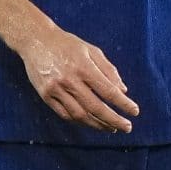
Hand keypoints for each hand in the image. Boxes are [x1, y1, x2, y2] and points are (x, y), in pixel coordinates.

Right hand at [19, 26, 138, 132]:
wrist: (35, 40)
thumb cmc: (67, 44)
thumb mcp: (91, 50)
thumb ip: (108, 70)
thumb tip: (123, 90)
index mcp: (83, 66)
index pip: (108, 91)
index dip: (123, 104)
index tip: (135, 111)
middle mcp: (69, 80)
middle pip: (95, 107)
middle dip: (113, 120)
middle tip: (127, 127)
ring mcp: (55, 89)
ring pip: (80, 115)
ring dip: (98, 125)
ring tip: (111, 128)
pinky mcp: (45, 96)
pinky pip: (65, 114)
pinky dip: (80, 121)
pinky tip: (91, 123)